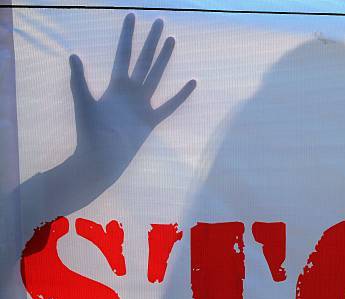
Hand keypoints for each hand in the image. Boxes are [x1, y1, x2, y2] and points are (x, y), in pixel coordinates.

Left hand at [69, 13, 195, 184]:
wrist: (101, 158)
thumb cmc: (90, 133)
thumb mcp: (84, 103)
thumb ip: (79, 80)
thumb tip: (73, 55)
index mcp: (115, 86)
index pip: (123, 54)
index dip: (127, 35)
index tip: (132, 16)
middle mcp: (131, 91)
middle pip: (143, 60)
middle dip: (150, 40)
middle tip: (159, 21)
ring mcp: (142, 105)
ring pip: (156, 76)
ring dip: (164, 58)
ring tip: (172, 40)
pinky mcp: (150, 120)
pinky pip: (169, 106)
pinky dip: (180, 95)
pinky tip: (192, 82)